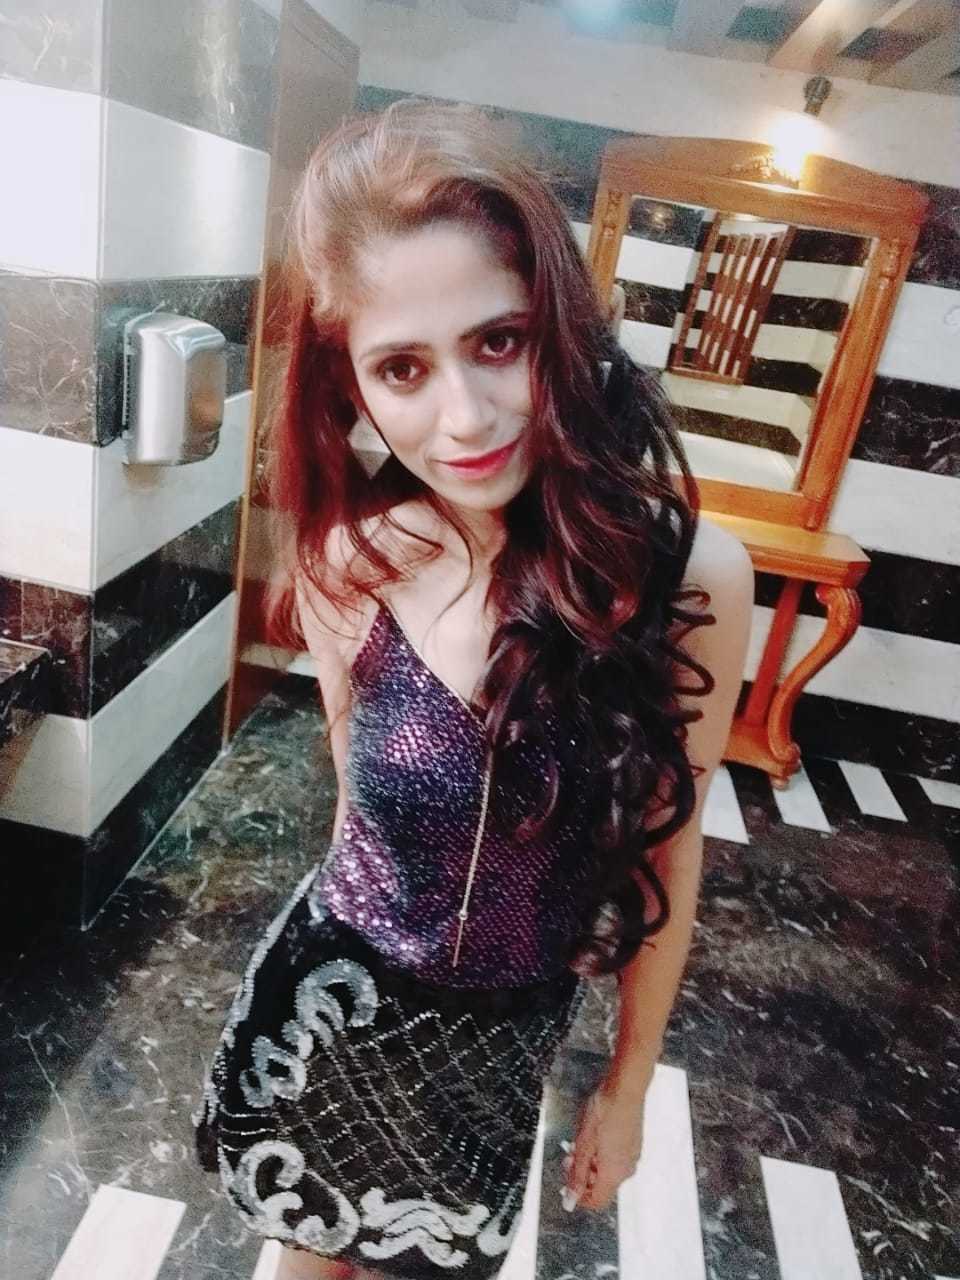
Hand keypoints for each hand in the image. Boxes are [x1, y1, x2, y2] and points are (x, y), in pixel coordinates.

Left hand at [561, 1077, 646, 1212]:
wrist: (625, 1088)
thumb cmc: (603, 1113)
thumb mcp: (583, 1144)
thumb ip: (577, 1175)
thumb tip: (570, 1201)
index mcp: (614, 1173)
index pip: (597, 1201)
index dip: (579, 1196)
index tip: (565, 1184)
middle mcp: (627, 1169)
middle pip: (602, 1185)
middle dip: (583, 1174)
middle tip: (570, 1156)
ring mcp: (633, 1155)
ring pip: (608, 1170)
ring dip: (591, 1161)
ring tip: (579, 1141)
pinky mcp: (634, 1142)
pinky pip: (616, 1157)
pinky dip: (601, 1153)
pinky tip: (593, 1135)